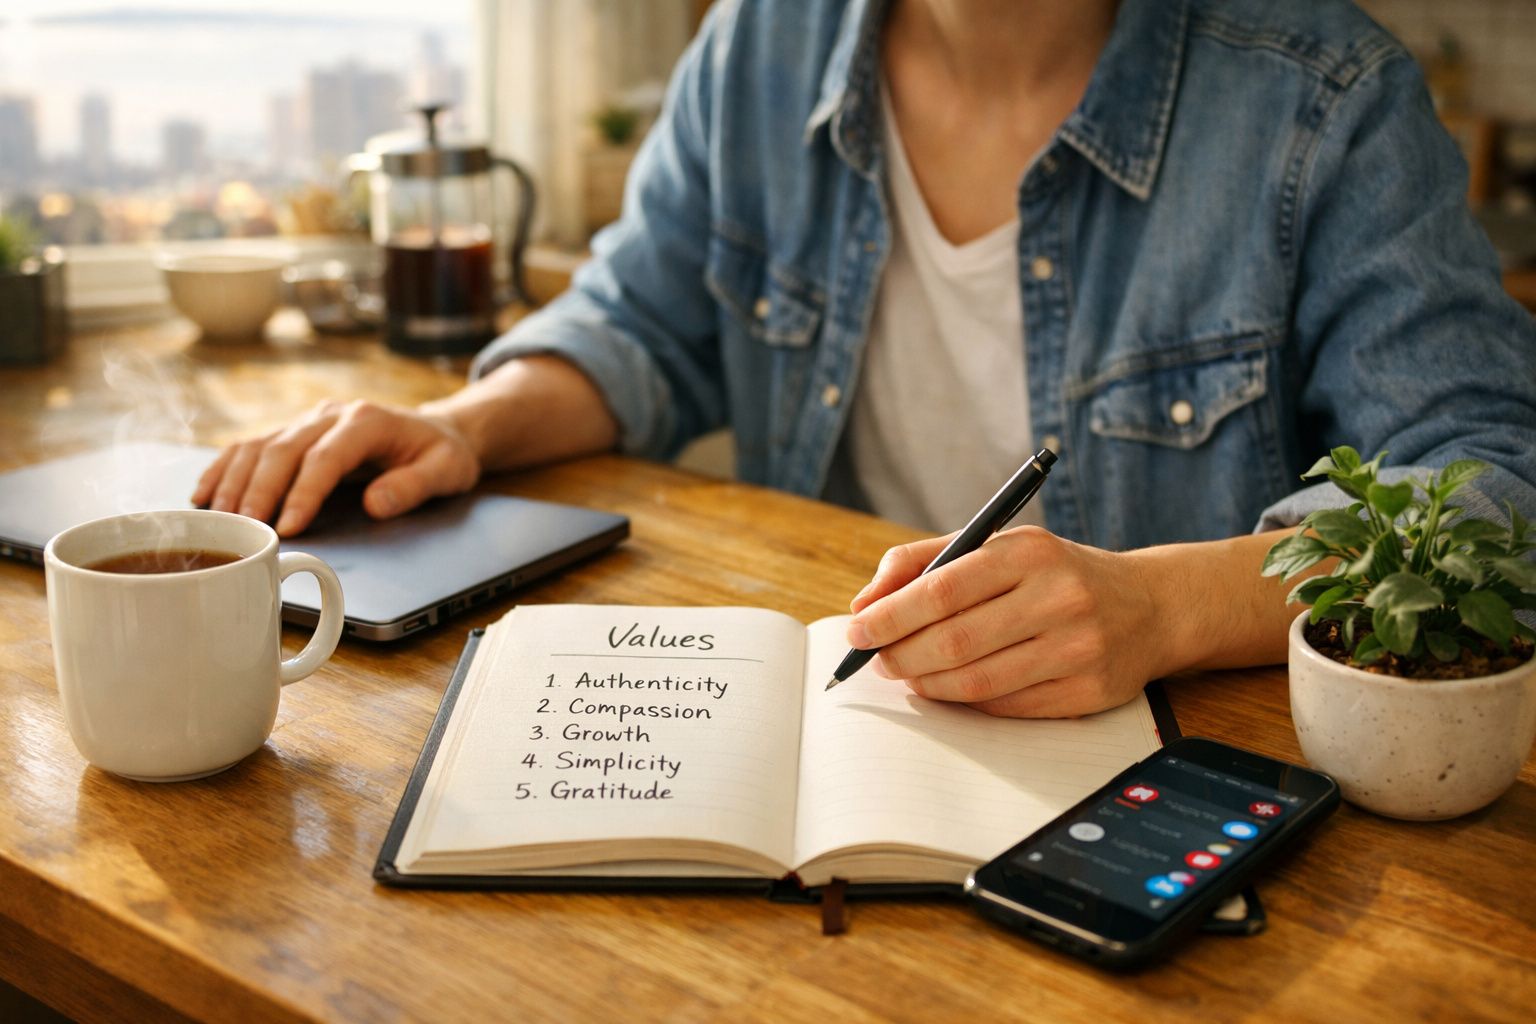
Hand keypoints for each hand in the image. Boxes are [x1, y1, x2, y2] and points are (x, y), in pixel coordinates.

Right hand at [192, 399, 479, 535]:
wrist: (436, 431)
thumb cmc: (441, 455)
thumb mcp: (447, 471)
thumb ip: (414, 487)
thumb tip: (375, 504)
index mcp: (367, 421)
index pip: (326, 457)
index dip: (303, 492)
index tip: (288, 526)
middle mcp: (331, 415)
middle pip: (283, 449)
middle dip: (260, 490)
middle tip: (244, 529)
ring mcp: (309, 422)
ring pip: (260, 445)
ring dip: (234, 482)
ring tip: (218, 519)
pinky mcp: (294, 433)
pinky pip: (251, 447)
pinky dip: (224, 469)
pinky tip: (204, 495)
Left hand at [846, 527, 1167, 717]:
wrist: (1150, 607)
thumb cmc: (1054, 574)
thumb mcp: (999, 546)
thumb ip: (925, 562)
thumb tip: (864, 602)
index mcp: (1030, 552)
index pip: (944, 587)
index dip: (891, 615)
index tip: (858, 629)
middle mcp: (1058, 597)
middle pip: (956, 640)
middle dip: (901, 654)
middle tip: (875, 659)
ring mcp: (1077, 648)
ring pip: (978, 681)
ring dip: (927, 684)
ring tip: (905, 674)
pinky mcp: (1088, 692)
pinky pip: (1007, 708)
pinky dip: (966, 702)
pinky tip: (948, 689)